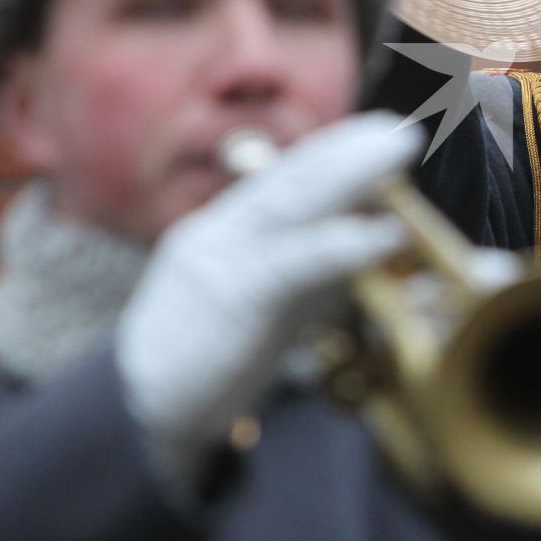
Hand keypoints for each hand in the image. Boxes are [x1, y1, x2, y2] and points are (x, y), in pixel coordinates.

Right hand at [115, 112, 417, 495]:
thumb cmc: (209, 360)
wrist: (138, 411)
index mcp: (228, 228)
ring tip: (398, 150)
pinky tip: (384, 233)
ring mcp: (221, 258)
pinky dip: (343, 244)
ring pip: (292, 202)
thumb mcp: (269, 306)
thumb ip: (315, 276)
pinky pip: (294, 262)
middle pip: (292, 177)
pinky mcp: (231, 297)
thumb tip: (376, 247)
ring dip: (351, 173)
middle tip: (402, 129)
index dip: (336, 149)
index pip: (286, 177)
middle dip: (350, 148)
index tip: (382, 130)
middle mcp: (222, 231)